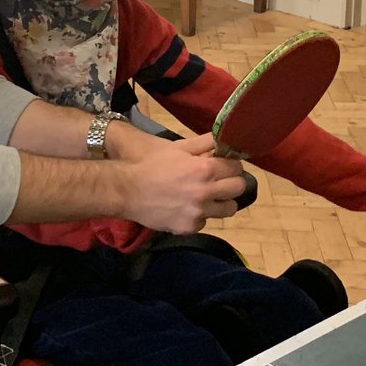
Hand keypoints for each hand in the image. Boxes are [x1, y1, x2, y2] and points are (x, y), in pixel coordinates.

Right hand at [125, 131, 246, 235]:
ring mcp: (199, 213)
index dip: (231, 164)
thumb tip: (224, 138)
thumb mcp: (177, 147)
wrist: (126, 190)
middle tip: (219, 180)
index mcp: (204, 169)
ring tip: (205, 196)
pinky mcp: (190, 227)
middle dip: (231, 182)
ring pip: (228, 209)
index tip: (223, 165)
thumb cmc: (151, 164)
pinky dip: (199, 215)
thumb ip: (204, 142)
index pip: (237, 167)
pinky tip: (185, 208)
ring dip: (220, 201)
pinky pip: (206, 221)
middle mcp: (206, 192)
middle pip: (239, 188)